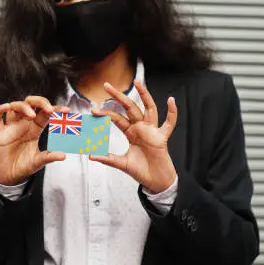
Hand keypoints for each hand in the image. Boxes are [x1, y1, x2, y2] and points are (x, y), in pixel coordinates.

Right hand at [0, 96, 68, 185]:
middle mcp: (23, 124)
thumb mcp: (38, 162)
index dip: (55, 109)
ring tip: (32, 114)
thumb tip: (63, 156)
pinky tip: (6, 107)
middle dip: (40, 102)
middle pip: (30, 103)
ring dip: (23, 106)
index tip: (66, 110)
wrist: (9, 176)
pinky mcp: (0, 133)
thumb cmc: (24, 166)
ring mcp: (11, 127)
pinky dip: (0, 110)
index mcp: (35, 129)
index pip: (45, 113)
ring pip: (15, 107)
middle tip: (49, 109)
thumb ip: (49, 157)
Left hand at [89, 79, 177, 193]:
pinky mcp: (161, 137)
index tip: (93, 110)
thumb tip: (91, 156)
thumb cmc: (140, 170)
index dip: (105, 113)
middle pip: (129, 107)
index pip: (117, 118)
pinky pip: (169, 123)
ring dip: (144, 95)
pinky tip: (171, 100)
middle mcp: (141, 128)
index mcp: (131, 132)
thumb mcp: (121, 163)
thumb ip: (108, 159)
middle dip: (118, 96)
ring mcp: (152, 131)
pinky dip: (172, 112)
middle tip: (106, 85)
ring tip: (137, 82)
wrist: (155, 182)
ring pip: (149, 108)